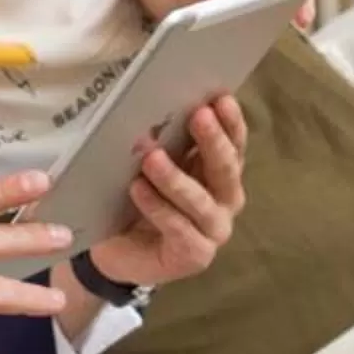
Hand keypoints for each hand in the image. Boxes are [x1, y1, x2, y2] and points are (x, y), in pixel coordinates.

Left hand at [86, 96, 247, 289]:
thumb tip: (157, 108)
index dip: (231, 122)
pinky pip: (178, 228)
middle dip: (213, 141)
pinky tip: (138, 190)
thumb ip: (166, 143)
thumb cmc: (141, 199)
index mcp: (221, 172)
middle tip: (198, 116)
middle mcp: (226, 200)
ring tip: (152, 158)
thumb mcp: (155, 165)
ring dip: (176, 178)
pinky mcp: (195, 255)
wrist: (119, 251)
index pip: (235, 143)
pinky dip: (158, 207)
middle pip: (226, 169)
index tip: (221, 98)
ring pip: (201, 202)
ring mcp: (213, 231)